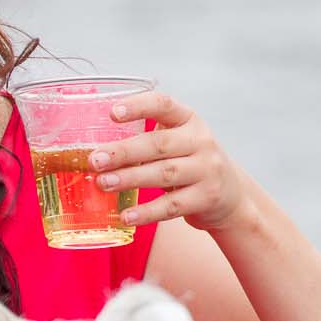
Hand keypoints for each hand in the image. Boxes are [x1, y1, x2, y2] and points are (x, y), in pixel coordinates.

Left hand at [89, 91, 255, 233]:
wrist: (230, 193)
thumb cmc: (186, 161)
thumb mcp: (174, 141)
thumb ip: (143, 140)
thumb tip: (90, 154)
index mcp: (188, 120)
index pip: (164, 105)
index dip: (138, 106)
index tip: (111, 113)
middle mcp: (201, 141)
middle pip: (158, 144)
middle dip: (123, 152)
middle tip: (94, 160)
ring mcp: (206, 170)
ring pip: (164, 173)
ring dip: (130, 179)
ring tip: (102, 183)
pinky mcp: (206, 197)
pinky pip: (172, 206)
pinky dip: (147, 212)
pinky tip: (125, 216)